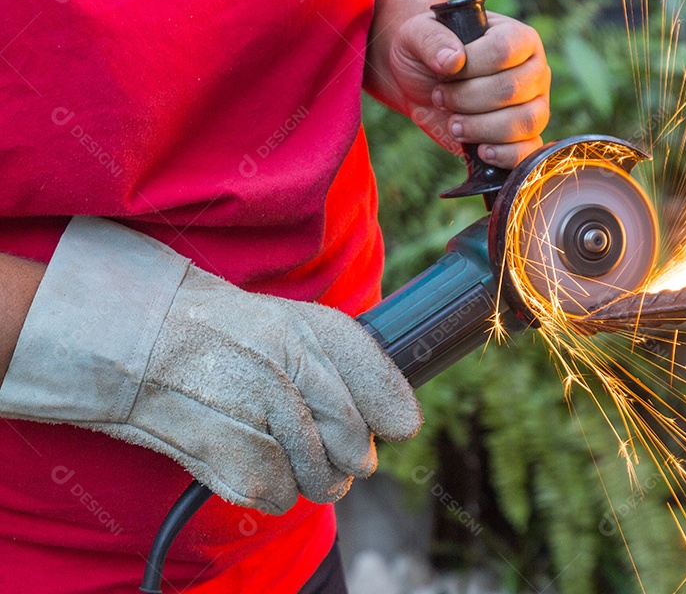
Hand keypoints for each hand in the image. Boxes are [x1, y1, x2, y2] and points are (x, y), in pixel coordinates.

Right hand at [0, 218, 421, 513]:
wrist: (143, 342)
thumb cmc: (229, 334)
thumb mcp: (298, 326)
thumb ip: (356, 365)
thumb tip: (404, 423)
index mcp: (311, 335)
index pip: (381, 392)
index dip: (390, 414)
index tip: (394, 426)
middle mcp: (288, 373)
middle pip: (357, 446)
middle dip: (354, 456)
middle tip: (333, 448)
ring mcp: (257, 416)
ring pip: (324, 481)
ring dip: (316, 477)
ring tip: (291, 453)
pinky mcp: (227, 456)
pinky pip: (280, 497)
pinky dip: (275, 490)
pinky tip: (255, 460)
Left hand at [386, 11, 550, 168]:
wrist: (422, 85)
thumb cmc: (427, 54)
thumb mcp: (417, 35)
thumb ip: (432, 40)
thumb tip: (452, 61)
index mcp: (518, 38)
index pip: (504, 50)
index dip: (471, 66)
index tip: (445, 73)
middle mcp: (534, 70)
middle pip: (512, 89)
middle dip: (468, 99)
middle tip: (441, 98)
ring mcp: (535, 105)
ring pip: (526, 121)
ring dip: (481, 127)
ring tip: (454, 125)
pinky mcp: (526, 137)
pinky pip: (529, 150)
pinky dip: (504, 154)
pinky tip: (480, 150)